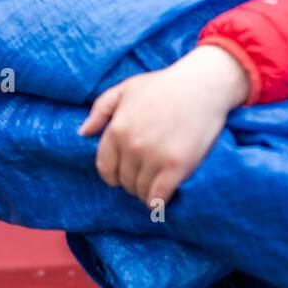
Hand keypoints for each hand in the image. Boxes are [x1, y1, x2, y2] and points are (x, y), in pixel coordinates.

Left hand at [77, 45, 249, 205]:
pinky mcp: (176, 166)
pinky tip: (161, 199)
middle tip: (144, 177)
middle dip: (131, 182)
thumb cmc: (165, 85)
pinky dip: (158, 202)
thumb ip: (101, 109)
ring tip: (154, 185)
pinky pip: (159, 197)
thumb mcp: (126, 88)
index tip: (122, 176)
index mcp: (117, 129)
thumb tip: (83, 132)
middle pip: (124, 181)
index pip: (105, 167)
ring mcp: (154, 157)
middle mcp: (132, 145)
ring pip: (140, 191)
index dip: (112, 176)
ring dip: (145, 192)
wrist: (203, 85)